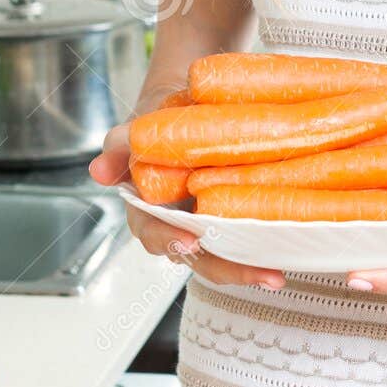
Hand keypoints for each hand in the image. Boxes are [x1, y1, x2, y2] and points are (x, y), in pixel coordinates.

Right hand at [88, 120, 285, 291]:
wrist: (181, 112)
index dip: (170, 240)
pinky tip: (288, 253)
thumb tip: (97, 171)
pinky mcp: (230, 225)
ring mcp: (205, 231)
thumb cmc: (155, 127)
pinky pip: (244, 242)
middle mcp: (175, 230)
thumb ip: (117, 148)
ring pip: (225, 258)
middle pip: (199, 259)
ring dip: (251, 269)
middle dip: (228, 270)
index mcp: (147, 213)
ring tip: (278, 274)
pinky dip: (263, 249)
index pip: (155, 234)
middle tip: (261, 273)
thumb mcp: (133, 132)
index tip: (191, 242)